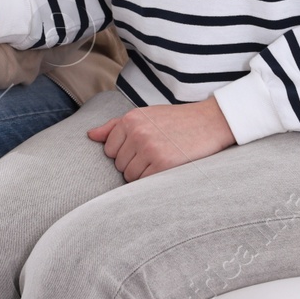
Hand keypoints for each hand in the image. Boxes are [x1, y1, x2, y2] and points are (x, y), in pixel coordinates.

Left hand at [86, 97, 235, 182]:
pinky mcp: (163, 164)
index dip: (124, 153)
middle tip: (154, 154)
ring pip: (130, 176)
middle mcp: (137, 133)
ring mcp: (150, 149)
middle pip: (119, 165)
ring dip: (142, 174)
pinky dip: (152, 180)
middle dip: (133, 164)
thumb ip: (115, 126)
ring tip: (159, 160)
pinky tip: (165, 168)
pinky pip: (144, 182)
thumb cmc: (175, 120)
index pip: (109, 150)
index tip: (140, 148)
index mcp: (130, 119)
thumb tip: (90, 135)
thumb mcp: (144, 115)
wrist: (209, 122)